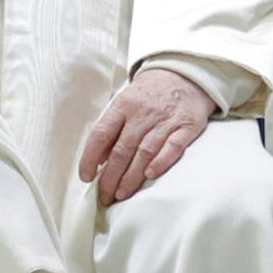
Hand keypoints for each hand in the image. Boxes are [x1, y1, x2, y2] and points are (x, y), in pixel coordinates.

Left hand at [76, 67, 213, 207]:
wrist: (185, 74)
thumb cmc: (150, 94)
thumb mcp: (126, 102)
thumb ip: (112, 128)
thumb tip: (99, 160)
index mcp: (123, 106)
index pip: (101, 134)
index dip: (90, 157)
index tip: (86, 177)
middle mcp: (142, 113)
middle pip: (122, 149)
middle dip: (111, 177)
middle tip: (105, 197)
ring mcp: (165, 120)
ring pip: (144, 152)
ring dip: (131, 176)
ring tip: (121, 194)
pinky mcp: (187, 126)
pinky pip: (173, 146)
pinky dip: (161, 161)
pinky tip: (150, 175)